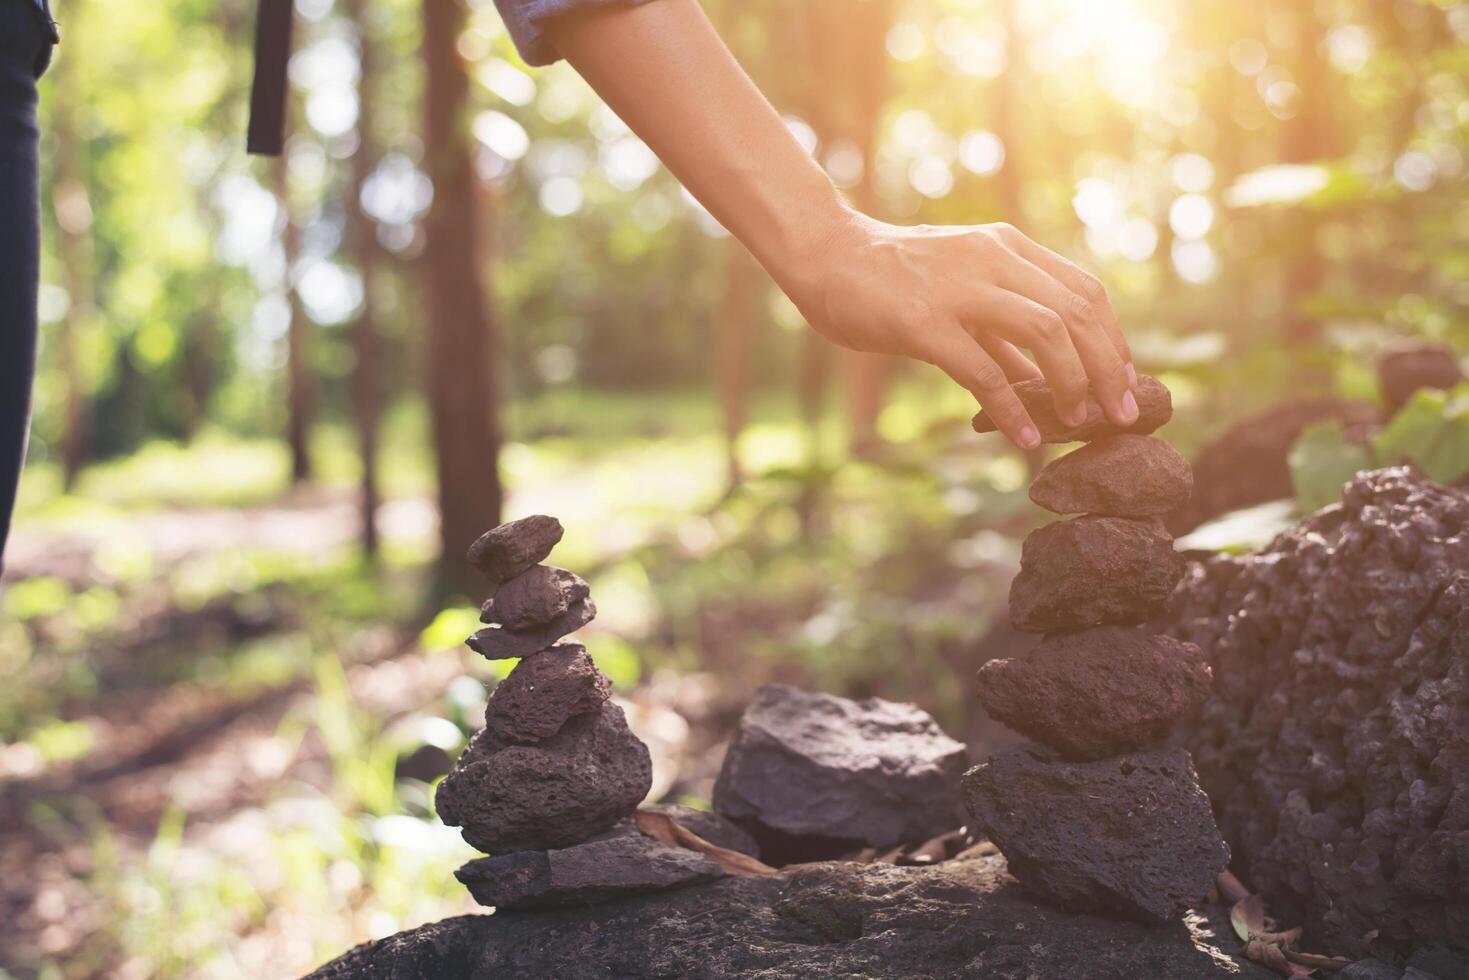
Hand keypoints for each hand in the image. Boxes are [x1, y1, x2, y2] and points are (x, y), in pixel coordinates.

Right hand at [784, 211, 1137, 449]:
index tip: (1123, 382)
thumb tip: (1039, 376)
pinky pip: (984, 372)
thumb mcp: (959, 286)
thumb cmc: (889, 278)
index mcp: (1006, 247)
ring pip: (1046, 333)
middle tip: (1120, 414)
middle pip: (1078, 312)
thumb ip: (999, 326)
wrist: (825, 256)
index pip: (1086, 291)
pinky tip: (1023, 440)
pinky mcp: (924, 322)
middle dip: (1109, 368)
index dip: (1114, 340)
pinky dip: (1013, 410)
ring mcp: (959, 289)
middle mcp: (993, 259)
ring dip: (1073, 384)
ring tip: (1078, 422)